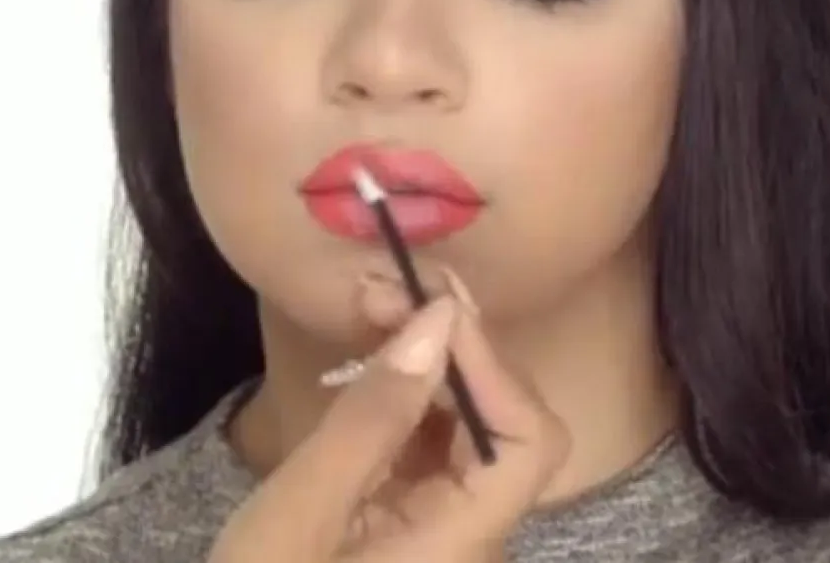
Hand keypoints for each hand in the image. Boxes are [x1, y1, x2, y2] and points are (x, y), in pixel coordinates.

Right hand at [207, 278, 569, 561]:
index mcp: (461, 545)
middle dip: (454, 347)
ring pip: (469, 422)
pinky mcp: (416, 515)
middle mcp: (475, 534)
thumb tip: (438, 320)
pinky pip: (433, 440)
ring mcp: (448, 525)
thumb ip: (372, 416)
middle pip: (506, 421)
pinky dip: (407, 392)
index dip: (493, 367)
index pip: (530, 443)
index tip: (434, 308)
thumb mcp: (300, 513)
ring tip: (372, 307)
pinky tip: (367, 359)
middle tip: (385, 292)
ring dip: (429, 359)